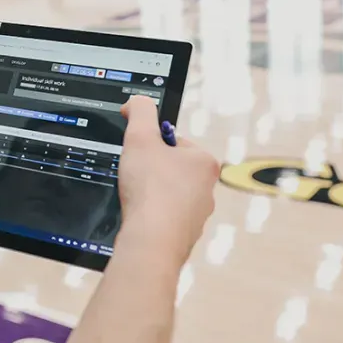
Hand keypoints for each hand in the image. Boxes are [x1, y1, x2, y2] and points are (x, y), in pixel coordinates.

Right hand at [116, 96, 219, 264]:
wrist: (152, 240)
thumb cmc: (151, 189)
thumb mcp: (140, 137)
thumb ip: (140, 112)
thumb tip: (137, 101)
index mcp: (204, 162)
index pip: (174, 142)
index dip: (150, 146)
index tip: (138, 154)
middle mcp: (208, 189)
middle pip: (170, 169)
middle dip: (149, 171)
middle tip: (134, 177)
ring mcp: (197, 215)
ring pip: (166, 196)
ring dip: (149, 195)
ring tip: (135, 199)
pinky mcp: (184, 236)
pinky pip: (163, 219)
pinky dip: (150, 217)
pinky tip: (139, 218)